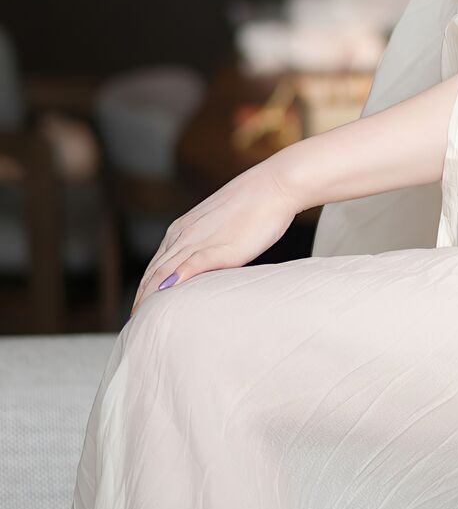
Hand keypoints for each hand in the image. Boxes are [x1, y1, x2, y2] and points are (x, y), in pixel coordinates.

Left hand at [129, 160, 298, 317]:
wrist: (275, 186)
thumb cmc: (256, 205)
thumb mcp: (222, 227)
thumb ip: (209, 244)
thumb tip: (206, 265)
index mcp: (183, 229)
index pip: (155, 265)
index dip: (144, 288)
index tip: (139, 308)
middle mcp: (183, 234)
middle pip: (152, 272)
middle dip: (140, 298)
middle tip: (131, 322)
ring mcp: (198, 240)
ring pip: (162, 272)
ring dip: (149, 297)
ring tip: (141, 319)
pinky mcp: (218, 247)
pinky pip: (189, 266)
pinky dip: (174, 282)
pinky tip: (166, 296)